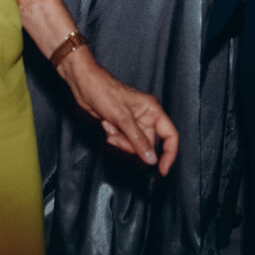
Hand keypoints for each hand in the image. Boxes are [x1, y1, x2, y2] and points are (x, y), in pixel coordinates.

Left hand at [59, 53, 178, 172]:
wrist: (83, 85)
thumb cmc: (103, 91)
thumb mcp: (123, 118)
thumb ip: (138, 140)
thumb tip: (152, 159)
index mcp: (153, 111)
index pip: (170, 136)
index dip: (169, 154)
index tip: (161, 170)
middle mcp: (145, 118)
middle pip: (148, 146)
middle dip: (132, 147)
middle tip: (118, 138)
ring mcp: (132, 124)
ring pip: (133, 148)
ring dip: (120, 143)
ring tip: (110, 128)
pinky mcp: (120, 128)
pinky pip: (122, 144)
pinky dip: (113, 139)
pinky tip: (106, 126)